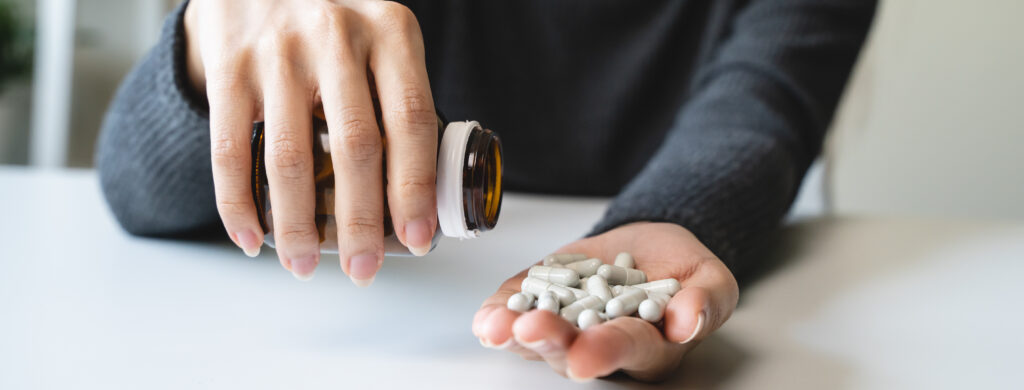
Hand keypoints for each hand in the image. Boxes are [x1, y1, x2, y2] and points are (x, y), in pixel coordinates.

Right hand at [184, 0, 438, 283]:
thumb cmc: (334, 20)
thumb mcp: (381, 37)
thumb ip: (399, 97)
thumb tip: (419, 196)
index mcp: (391, 32)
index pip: (411, 121)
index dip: (414, 188)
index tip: (417, 238)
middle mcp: (336, 37)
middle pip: (356, 148)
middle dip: (361, 223)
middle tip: (364, 269)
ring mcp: (278, 51)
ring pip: (291, 157)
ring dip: (297, 226)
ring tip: (304, 265)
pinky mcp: (228, 65)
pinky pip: (230, 149)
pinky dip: (238, 204)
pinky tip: (252, 238)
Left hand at [472, 222, 738, 380]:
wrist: (644, 243)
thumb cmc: (679, 267)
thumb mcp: (709, 276)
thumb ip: (707, 300)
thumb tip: (689, 322)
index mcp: (647, 347)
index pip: (626, 350)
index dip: (604, 352)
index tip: (585, 354)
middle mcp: (599, 345)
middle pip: (572, 351)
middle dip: (550, 340)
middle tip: (531, 328)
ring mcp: (563, 327)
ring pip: (536, 340)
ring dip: (514, 334)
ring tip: (499, 325)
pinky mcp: (536, 303)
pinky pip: (513, 315)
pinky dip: (497, 316)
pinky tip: (487, 318)